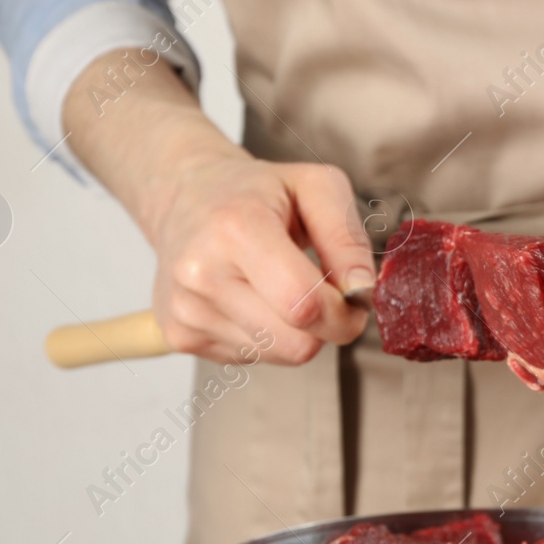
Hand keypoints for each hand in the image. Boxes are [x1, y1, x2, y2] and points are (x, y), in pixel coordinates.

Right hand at [144, 151, 372, 364]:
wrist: (184, 197)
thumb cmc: (255, 191)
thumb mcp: (315, 186)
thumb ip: (347, 236)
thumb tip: (362, 290)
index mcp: (235, 228)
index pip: (305, 303)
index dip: (344, 313)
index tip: (353, 299)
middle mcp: (202, 273)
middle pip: (297, 343)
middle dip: (328, 326)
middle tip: (323, 292)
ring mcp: (187, 310)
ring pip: (280, 355)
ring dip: (298, 331)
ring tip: (279, 287)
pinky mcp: (180, 335)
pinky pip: (254, 357)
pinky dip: (268, 336)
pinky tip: (252, 299)